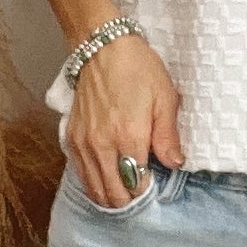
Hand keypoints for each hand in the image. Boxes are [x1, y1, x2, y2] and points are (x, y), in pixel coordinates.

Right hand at [65, 31, 184, 205]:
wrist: (102, 47)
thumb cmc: (137, 68)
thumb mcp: (165, 98)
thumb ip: (168, 136)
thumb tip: (174, 163)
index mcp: (129, 137)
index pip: (137, 184)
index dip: (147, 191)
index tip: (156, 185)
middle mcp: (103, 145)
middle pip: (114, 193)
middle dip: (129, 199)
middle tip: (142, 190)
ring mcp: (84, 143)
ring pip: (95, 188)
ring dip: (111, 195)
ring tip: (125, 190)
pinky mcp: (72, 137)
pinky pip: (81, 173)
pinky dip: (94, 182)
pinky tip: (106, 178)